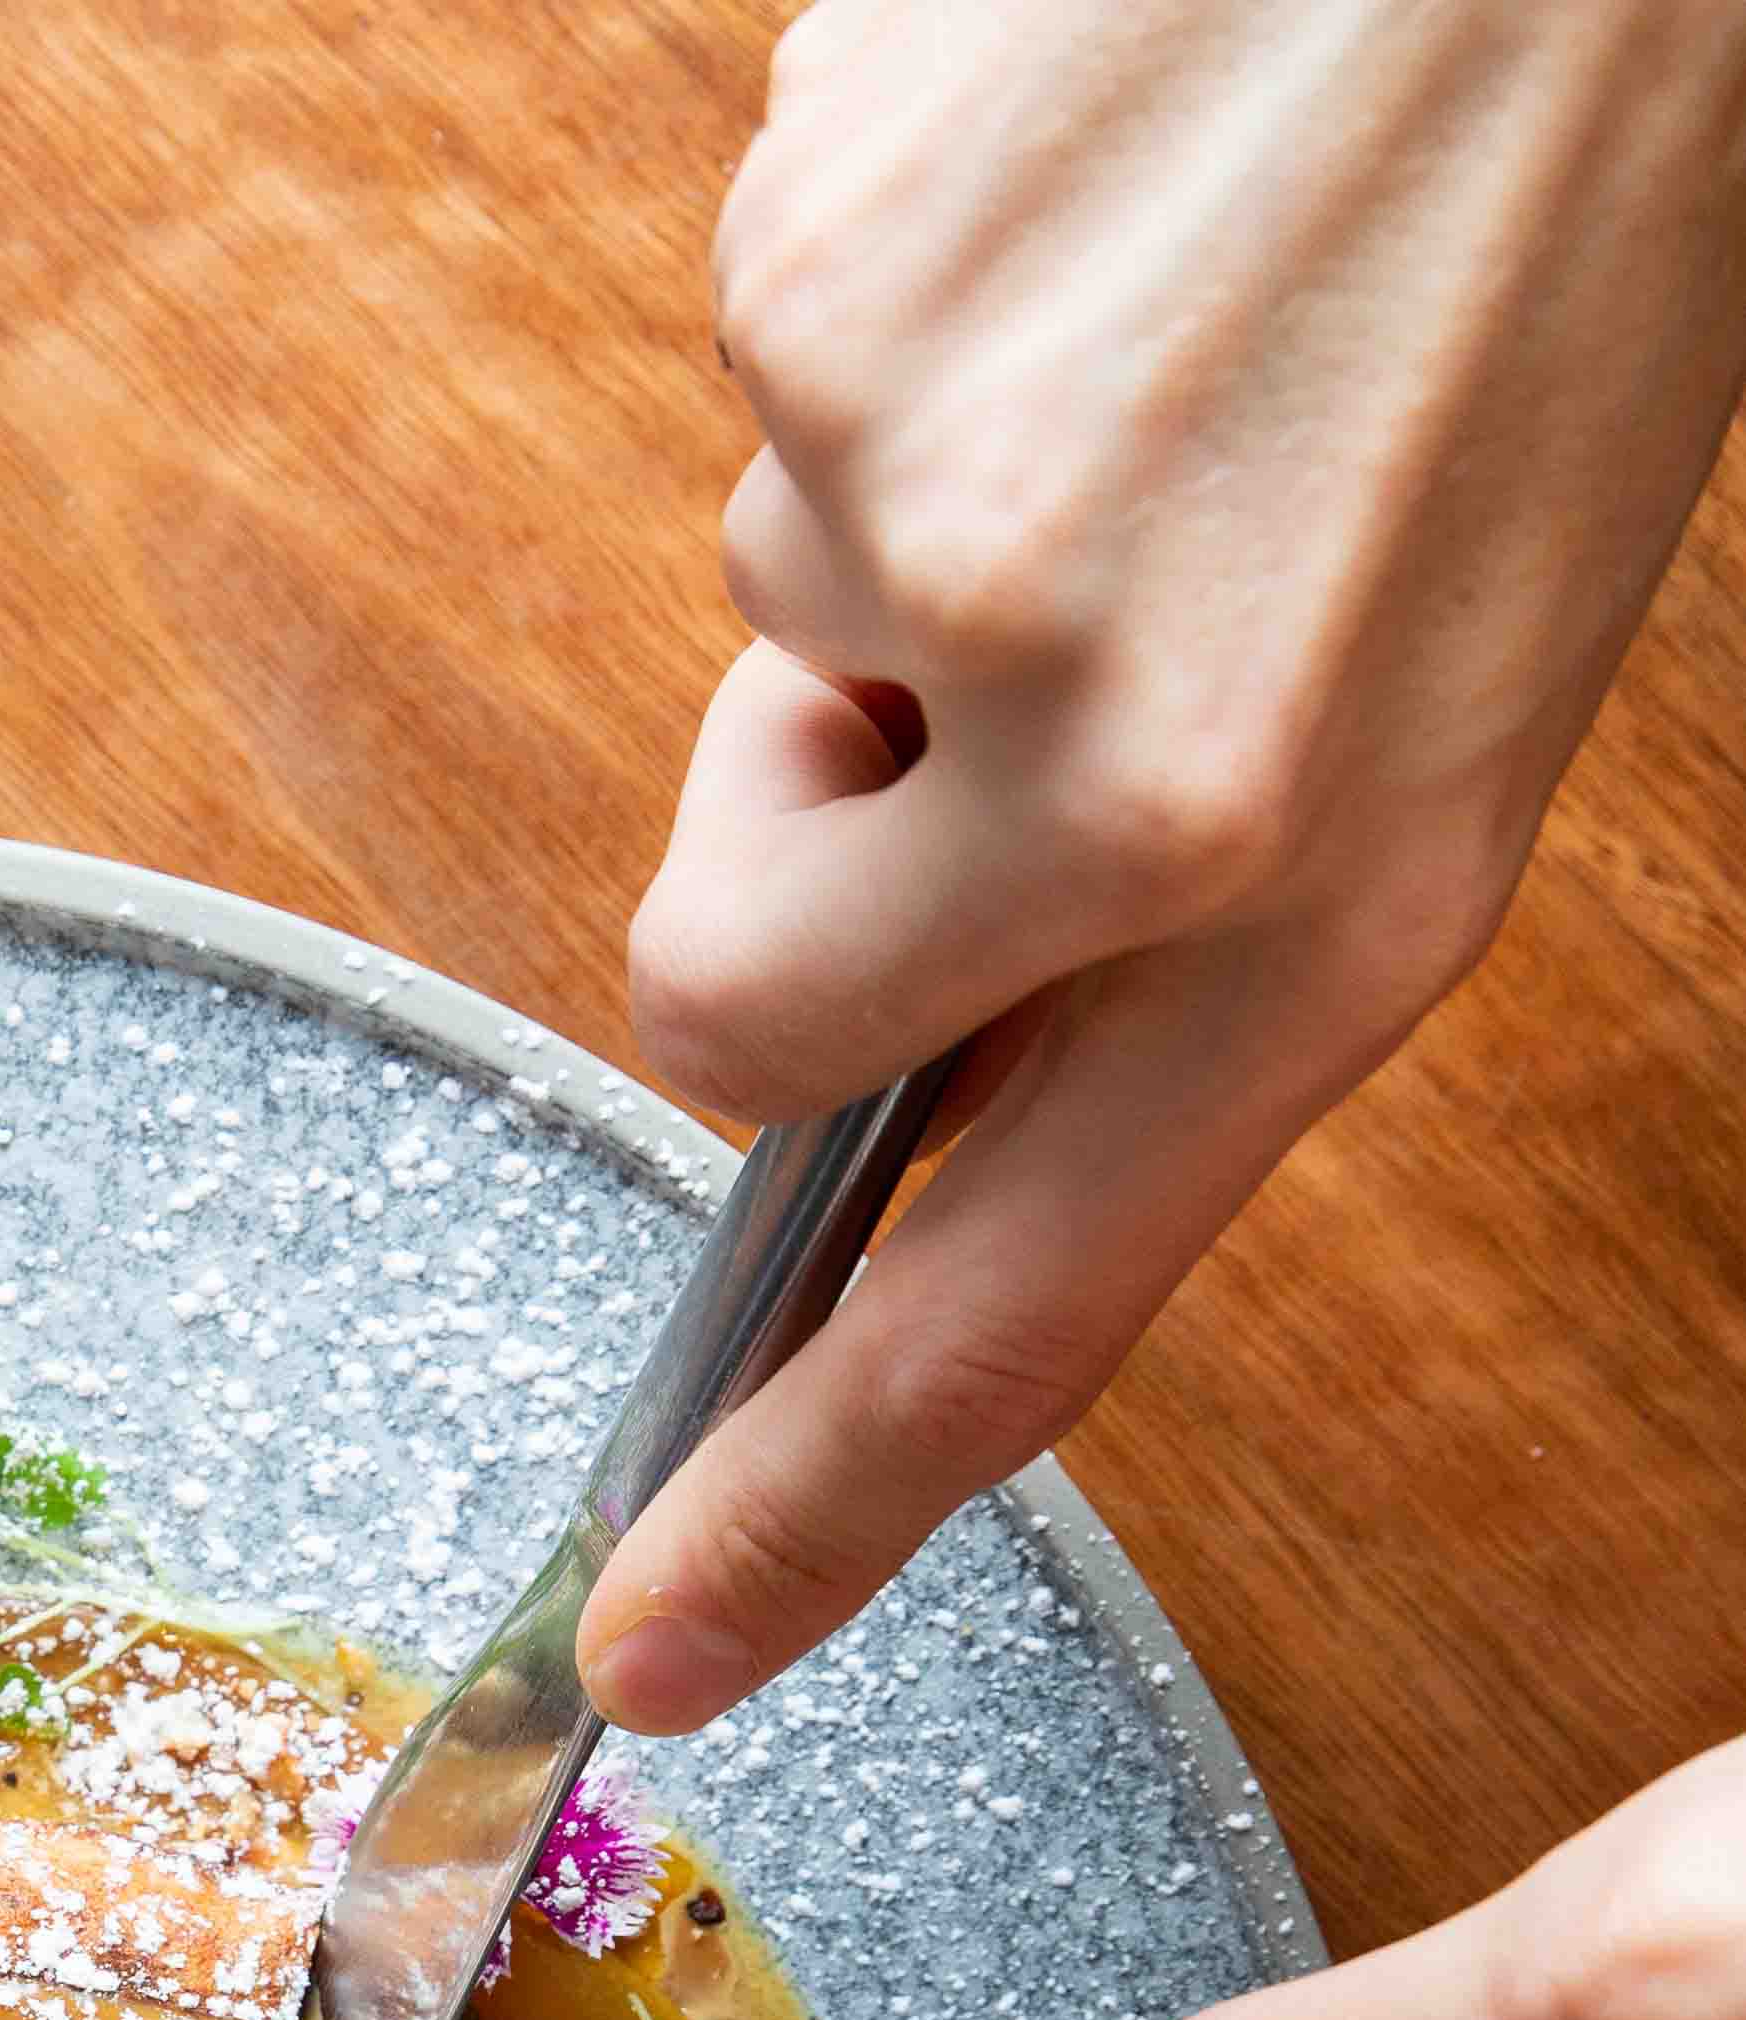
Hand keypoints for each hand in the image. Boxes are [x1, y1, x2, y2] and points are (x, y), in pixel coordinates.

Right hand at [579, 0, 1745, 1734]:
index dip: (800, 1511)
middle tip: (980, 656)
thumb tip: (913, 1030)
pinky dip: (886, 299)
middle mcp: (1133, 770)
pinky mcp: (814, 315)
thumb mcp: (1456, 657)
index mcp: (1333, 893)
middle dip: (791, 866)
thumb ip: (1183, 902)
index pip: (996, 1322)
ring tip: (1151, 308)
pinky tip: (1082, 179)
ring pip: (764, 647)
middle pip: (737, 1011)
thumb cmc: (1564, 222)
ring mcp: (941, 547)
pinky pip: (759, 383)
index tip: (652, 1642)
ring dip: (904, 513)